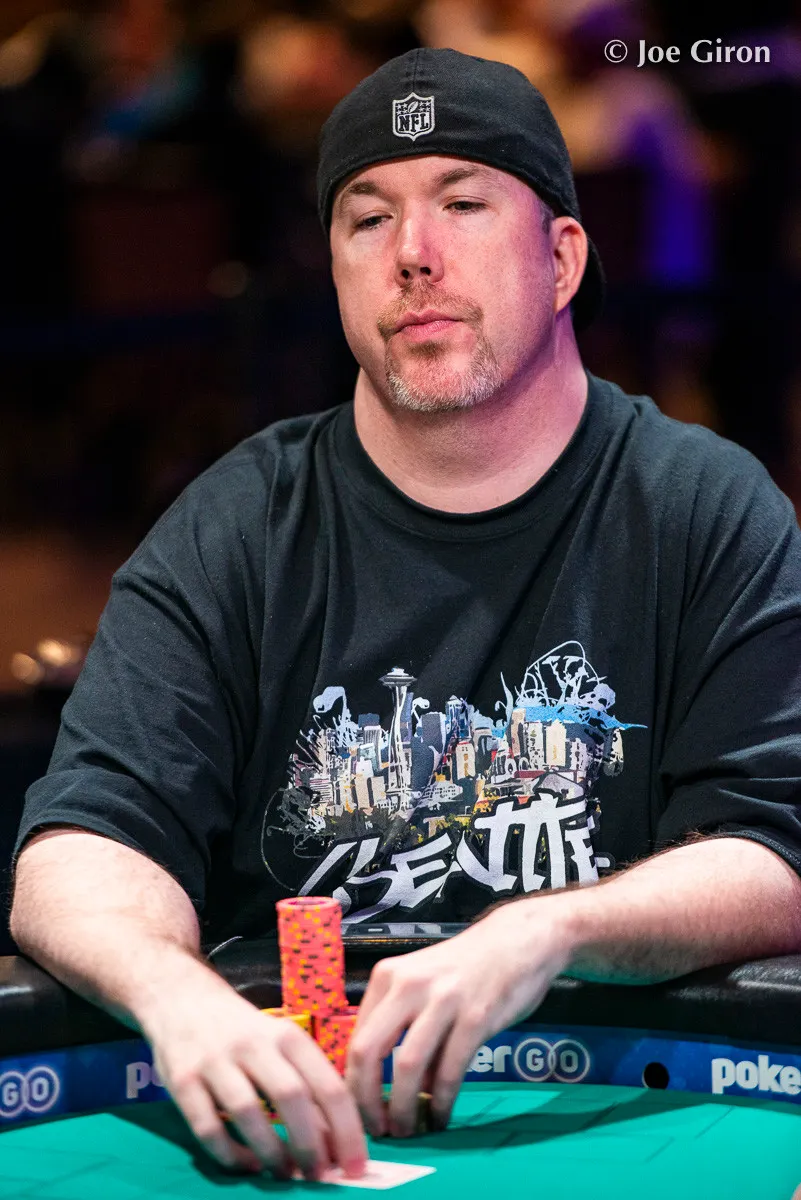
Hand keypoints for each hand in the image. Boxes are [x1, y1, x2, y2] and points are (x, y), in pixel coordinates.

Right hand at [141, 977, 367, 1178]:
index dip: (346, 1130)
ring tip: (285, 1174)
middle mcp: (253, 1043)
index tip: (355, 1167)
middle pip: (291, 1097)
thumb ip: (306, 1083)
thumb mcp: (280, 1043)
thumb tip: (335, 1141)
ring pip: (248, 1113)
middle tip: (319, 1178)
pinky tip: (248, 1164)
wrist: (182, 997)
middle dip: (310, 1146)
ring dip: (271, 1153)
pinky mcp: (182, 1080)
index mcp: (287, 1035)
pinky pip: (207, 1127)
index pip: (328, 1085)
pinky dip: (230, 1154)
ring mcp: (215, 1060)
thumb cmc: (243, 1029)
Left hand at [346, 900, 572, 1136]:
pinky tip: (441, 1116)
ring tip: (408, 1130)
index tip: (359, 1110)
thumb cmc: (466, 967)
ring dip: (403, 1109)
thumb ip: (400, 1024)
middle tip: (376, 1130)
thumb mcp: (421, 983)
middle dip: (366, 1101)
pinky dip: (441, 1102)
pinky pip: (449, 1071)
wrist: (517, 940)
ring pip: (407, 1067)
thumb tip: (384, 1083)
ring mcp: (442, 1000)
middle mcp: (409, 985)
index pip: (355, 1038)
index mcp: (388, 977)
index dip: (353, 1083)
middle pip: (368, 1051)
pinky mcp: (475, 1018)